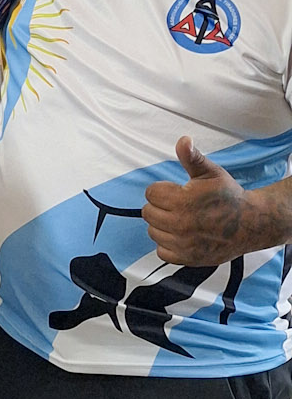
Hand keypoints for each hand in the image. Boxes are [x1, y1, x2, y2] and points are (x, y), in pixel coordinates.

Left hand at [142, 137, 249, 264]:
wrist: (250, 223)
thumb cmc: (229, 196)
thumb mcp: (211, 172)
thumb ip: (192, 157)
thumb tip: (183, 141)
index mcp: (183, 201)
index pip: (151, 193)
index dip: (162, 190)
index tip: (177, 191)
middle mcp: (180, 224)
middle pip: (148, 213)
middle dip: (160, 206)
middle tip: (178, 205)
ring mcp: (183, 244)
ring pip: (153, 232)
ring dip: (163, 225)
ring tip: (181, 219)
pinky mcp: (187, 258)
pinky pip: (162, 252)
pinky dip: (168, 245)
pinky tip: (181, 235)